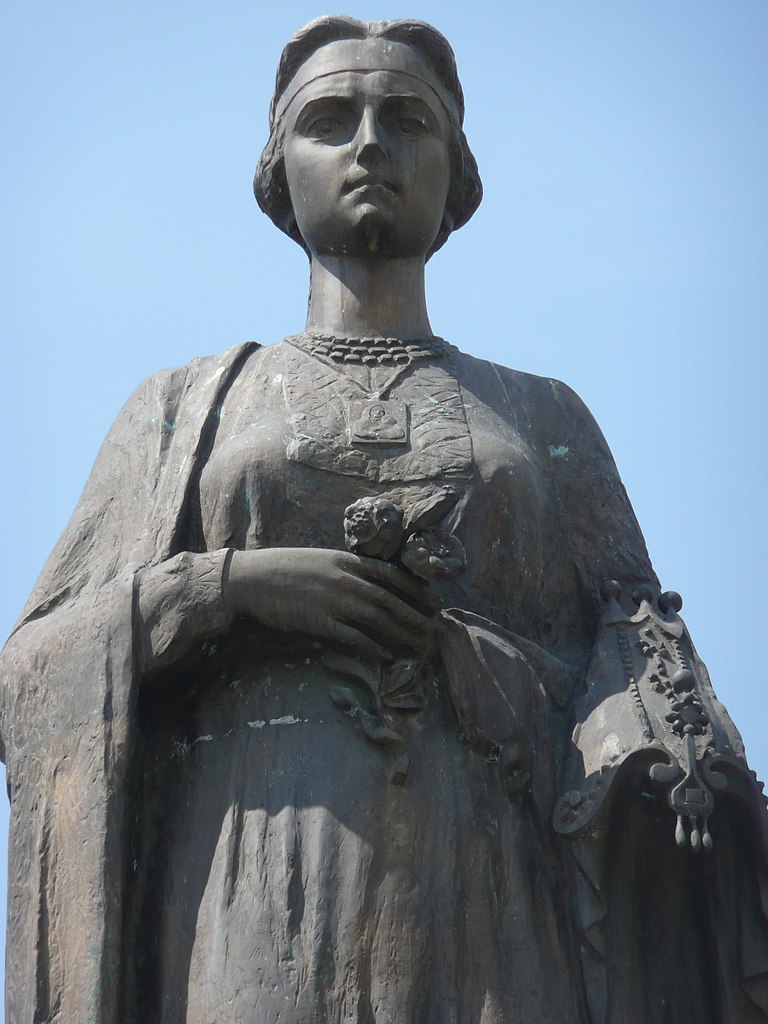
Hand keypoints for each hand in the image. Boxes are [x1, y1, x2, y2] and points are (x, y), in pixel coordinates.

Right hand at [226, 547, 436, 659]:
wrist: (253, 578)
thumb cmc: (287, 568)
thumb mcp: (323, 559)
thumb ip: (348, 569)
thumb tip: (374, 583)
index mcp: (348, 561)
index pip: (392, 575)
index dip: (416, 591)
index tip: (433, 603)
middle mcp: (346, 580)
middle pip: (391, 600)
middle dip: (415, 616)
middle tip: (432, 630)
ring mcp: (334, 602)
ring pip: (378, 620)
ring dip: (401, 634)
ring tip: (417, 646)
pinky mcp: (321, 623)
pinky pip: (355, 638)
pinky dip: (374, 647)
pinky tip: (388, 656)